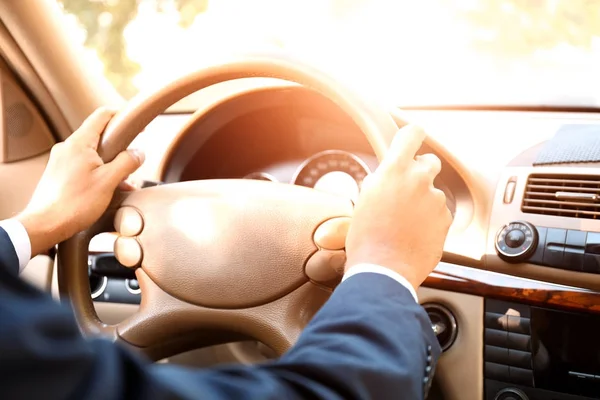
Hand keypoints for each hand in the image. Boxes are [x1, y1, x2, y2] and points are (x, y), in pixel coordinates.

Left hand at [17, 108, 144, 255]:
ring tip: (121, 184)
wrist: (46, 225)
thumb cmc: (75, 204)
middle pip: (99, 137)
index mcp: (78, 143)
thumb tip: (139, 152)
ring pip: (93, 155)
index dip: (122, 116)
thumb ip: (127, 162)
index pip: (102, 116)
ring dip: (110, 166)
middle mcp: (67, 148)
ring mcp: (61, 161)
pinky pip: (84, 167)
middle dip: (119, 150)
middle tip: (131, 165)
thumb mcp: (109, 181)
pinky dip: (98, 174)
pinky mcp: (59, 174)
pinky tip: (108, 191)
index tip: (136, 127)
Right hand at [345, 125, 451, 289]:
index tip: (411, 139)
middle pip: (429, 162)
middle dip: (419, 172)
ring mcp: (436, 200)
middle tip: (405, 190)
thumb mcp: (364, 200)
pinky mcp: (446, 220)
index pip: (412, 134)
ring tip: (405, 222)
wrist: (383, 270)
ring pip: (433, 191)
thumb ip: (380, 181)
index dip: (412, 136)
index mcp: (394, 170)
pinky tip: (414, 234)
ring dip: (423, 201)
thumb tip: (385, 176)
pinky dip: (430, 220)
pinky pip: (439, 212)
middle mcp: (419, 180)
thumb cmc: (366, 238)